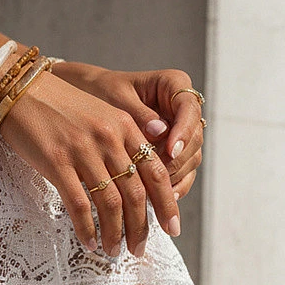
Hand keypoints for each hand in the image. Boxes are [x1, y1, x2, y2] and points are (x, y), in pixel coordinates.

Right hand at [0, 70, 179, 257]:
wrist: (22, 91)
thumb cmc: (62, 110)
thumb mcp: (102, 116)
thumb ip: (125, 142)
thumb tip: (145, 181)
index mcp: (125, 126)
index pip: (155, 171)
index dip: (167, 203)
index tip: (172, 228)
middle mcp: (109, 137)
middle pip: (135, 193)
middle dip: (141, 227)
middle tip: (139, 250)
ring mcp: (83, 150)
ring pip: (109, 202)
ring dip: (114, 233)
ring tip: (114, 252)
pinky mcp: (57, 161)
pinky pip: (78, 204)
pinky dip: (86, 228)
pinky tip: (89, 243)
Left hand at [55, 64, 203, 200]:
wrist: (90, 101)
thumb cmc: (101, 93)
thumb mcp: (116, 99)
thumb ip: (138, 115)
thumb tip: (160, 131)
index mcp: (173, 84)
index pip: (189, 108)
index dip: (183, 131)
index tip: (170, 149)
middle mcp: (182, 109)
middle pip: (194, 138)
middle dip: (178, 159)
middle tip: (157, 177)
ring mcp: (181, 133)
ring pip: (191, 159)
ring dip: (175, 177)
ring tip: (154, 190)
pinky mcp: (174, 154)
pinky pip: (182, 174)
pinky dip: (172, 187)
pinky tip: (157, 200)